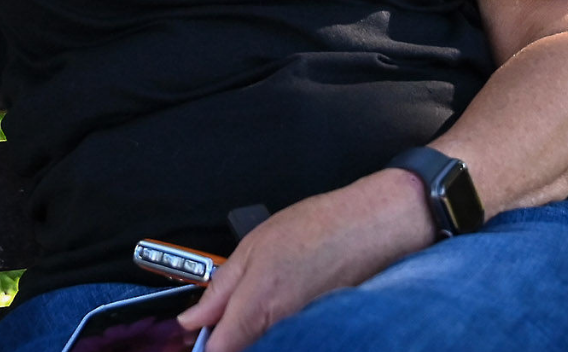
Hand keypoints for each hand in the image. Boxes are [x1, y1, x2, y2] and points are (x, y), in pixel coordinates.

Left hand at [176, 169, 436, 351]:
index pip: (219, 350)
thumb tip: (193, 319)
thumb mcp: (254, 246)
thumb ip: (220, 288)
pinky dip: (279, 336)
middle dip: (229, 342)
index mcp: (258, 303)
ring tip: (259, 309)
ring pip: (266, 347)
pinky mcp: (322, 335)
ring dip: (254, 338)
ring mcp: (305, 334)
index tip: (195, 340)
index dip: (204, 347)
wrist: (374, 227)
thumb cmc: (319, 228)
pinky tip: (281, 315)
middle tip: (223, 322)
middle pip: (243, 351)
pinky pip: (290, 343)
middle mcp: (282, 328)